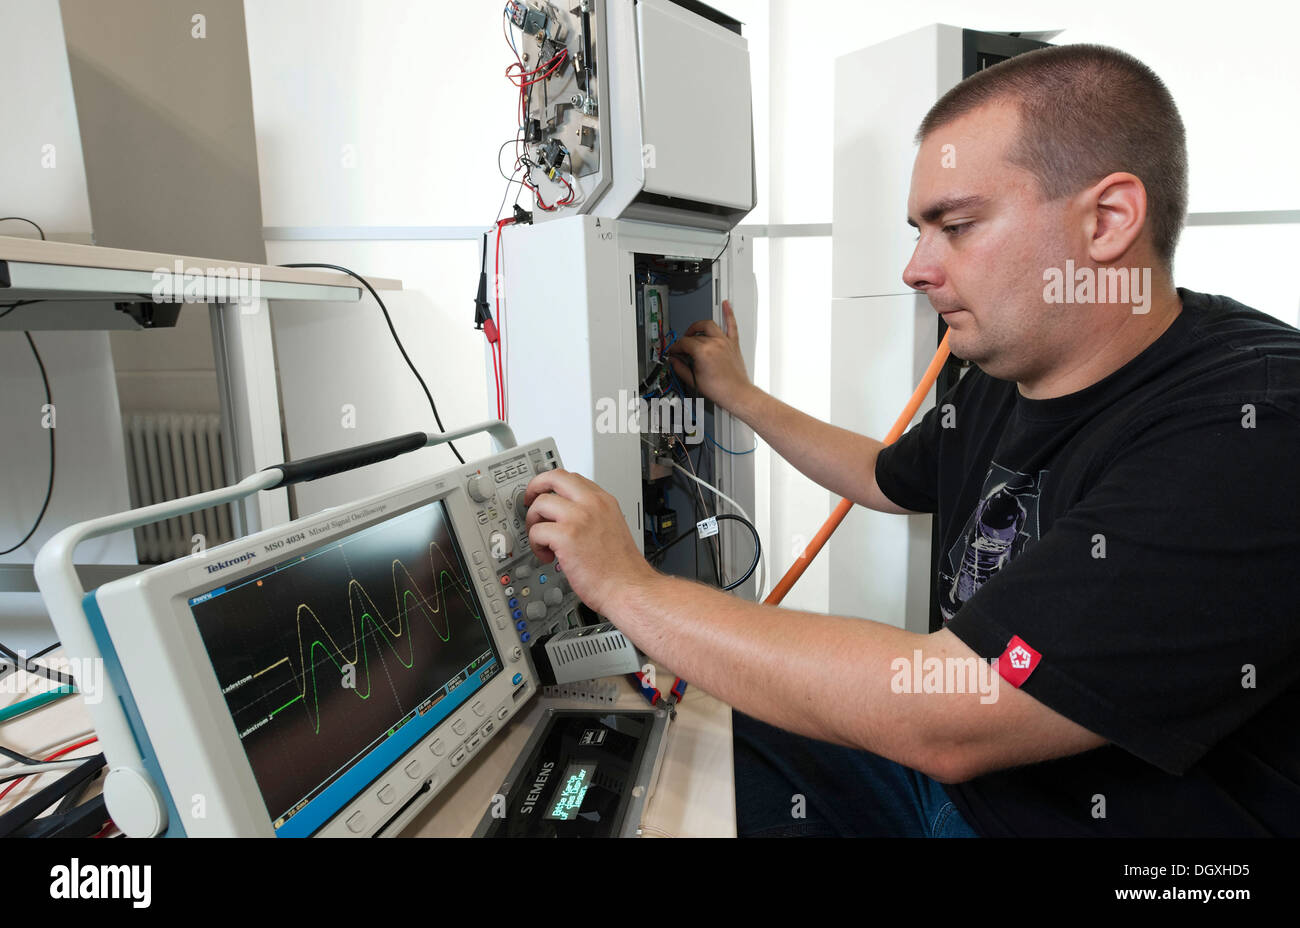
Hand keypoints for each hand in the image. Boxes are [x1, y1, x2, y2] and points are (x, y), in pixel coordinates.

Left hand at [523, 468, 657, 615]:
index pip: (572, 478)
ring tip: (542, 541)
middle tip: (529, 502)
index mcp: (604, 501)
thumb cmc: (622, 568)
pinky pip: (536, 531)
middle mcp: (592, 504)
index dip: (553, 485)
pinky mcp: (566, 536)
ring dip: (533, 522)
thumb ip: (593, 516)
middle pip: (553, 478)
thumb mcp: (613, 527)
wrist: (628, 588)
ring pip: (539, 503)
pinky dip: (536, 545)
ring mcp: (579, 518)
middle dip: (534, 487)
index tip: (544, 493)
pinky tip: (547, 556)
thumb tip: (567, 516)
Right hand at [668, 299, 751, 411]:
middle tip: (682, 348)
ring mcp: (725, 341)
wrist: (737, 393)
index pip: (684, 343)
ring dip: (699, 326)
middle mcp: (714, 343)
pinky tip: (727, 304)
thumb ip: (680, 368)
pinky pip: (732, 325)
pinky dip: (729, 313)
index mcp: (703, 351)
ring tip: (693, 330)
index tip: (674, 352)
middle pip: (695, 335)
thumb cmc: (719, 389)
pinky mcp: (733, 343)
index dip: (676, 348)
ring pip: (709, 325)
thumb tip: (674, 361)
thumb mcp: (694, 380)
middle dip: (685, 341)